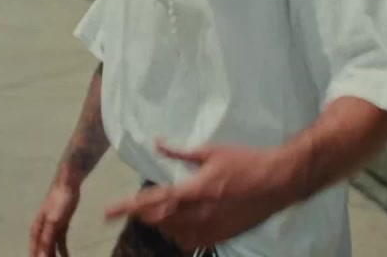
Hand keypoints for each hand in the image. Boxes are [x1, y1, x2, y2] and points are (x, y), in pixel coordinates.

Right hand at [30, 182, 79, 256]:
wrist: (68, 186)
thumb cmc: (58, 202)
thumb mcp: (53, 222)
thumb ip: (46, 239)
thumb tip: (41, 256)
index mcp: (37, 230)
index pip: (34, 251)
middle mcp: (42, 231)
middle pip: (42, 250)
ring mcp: (52, 229)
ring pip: (51, 248)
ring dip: (54, 256)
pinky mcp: (61, 227)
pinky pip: (61, 243)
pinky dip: (63, 250)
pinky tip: (67, 256)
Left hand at [102, 139, 298, 250]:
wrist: (278, 181)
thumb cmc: (246, 161)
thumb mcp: (211, 151)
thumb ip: (180, 151)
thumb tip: (157, 143)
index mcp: (194, 191)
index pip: (152, 201)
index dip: (127, 207)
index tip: (108, 211)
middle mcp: (199, 214)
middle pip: (157, 221)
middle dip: (141, 214)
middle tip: (132, 205)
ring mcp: (210, 228)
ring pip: (171, 234)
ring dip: (159, 222)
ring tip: (157, 209)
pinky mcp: (220, 236)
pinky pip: (189, 242)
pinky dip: (178, 233)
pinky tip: (179, 222)